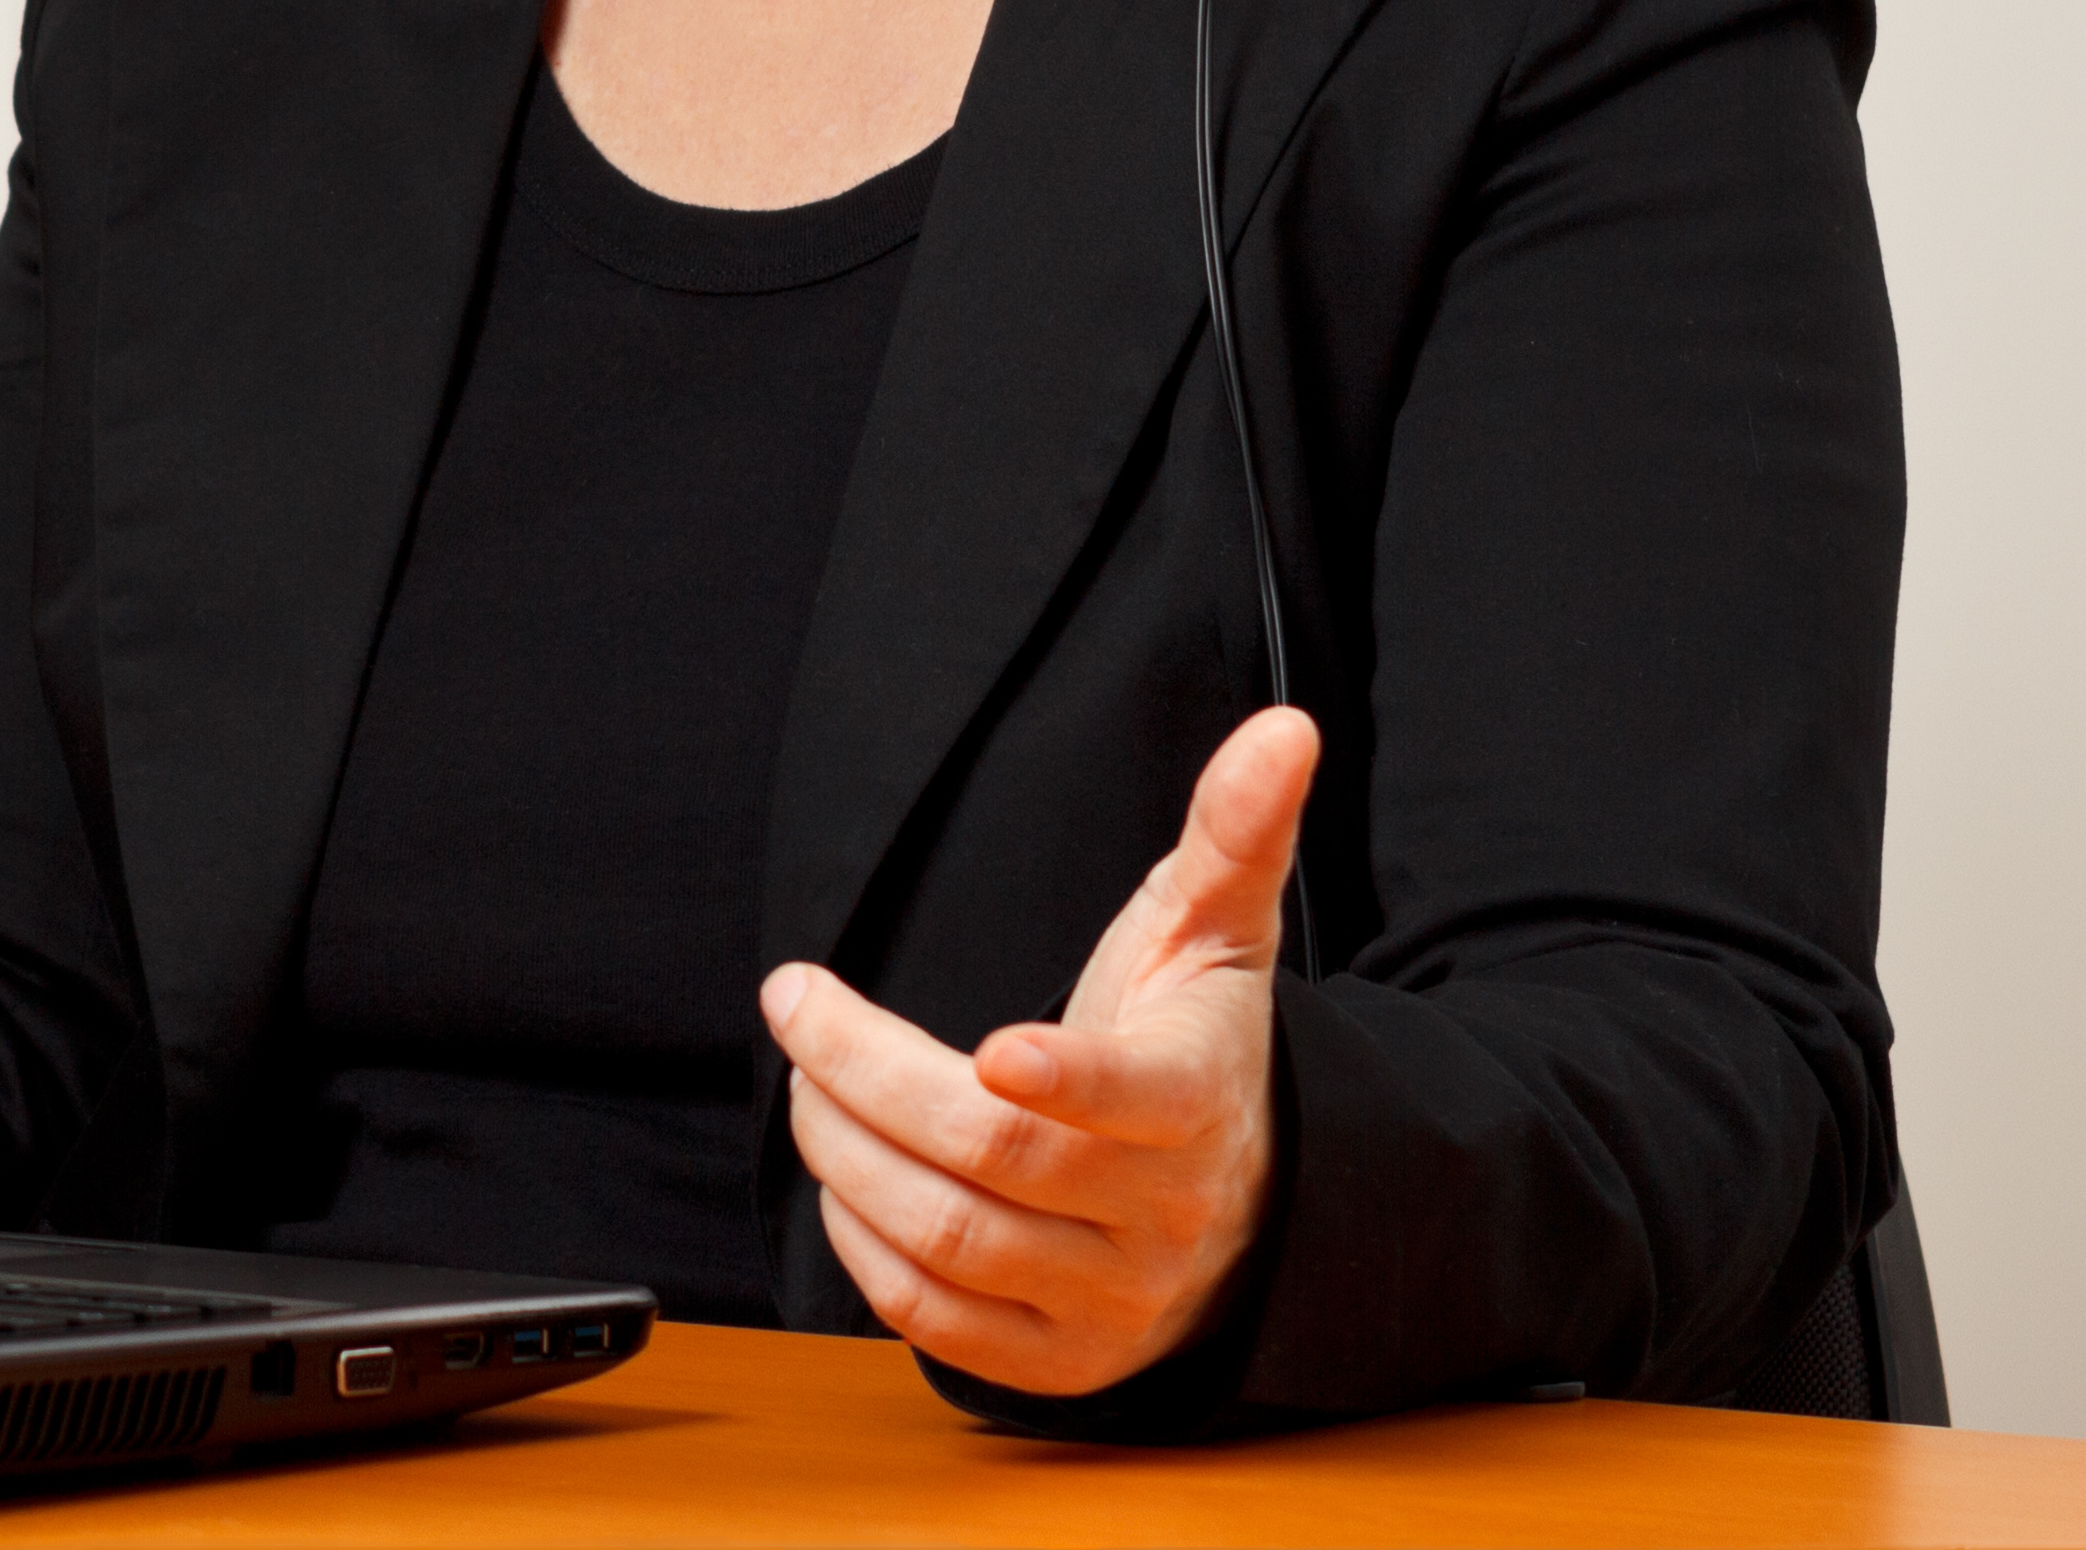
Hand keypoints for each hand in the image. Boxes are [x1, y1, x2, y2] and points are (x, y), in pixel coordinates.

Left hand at [760, 704, 1313, 1396]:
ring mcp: (1111, 1298)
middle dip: (866, 1077)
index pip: (1133, 1096)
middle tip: (799, 1011)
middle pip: (990, 1158)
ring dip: (844, 1154)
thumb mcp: (1217, 933)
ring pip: (949, 1238)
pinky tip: (844, 1177)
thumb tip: (1285, 727)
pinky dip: (864, 1250)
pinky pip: (936, 1322)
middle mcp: (1162, 1213)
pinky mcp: (1061, 1359)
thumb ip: (1235, 832)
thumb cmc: (1199, 1043)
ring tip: (807, 1082)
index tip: (992, 1048)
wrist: (1243, 1204)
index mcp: (1198, 1098)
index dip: (1063, 1079)